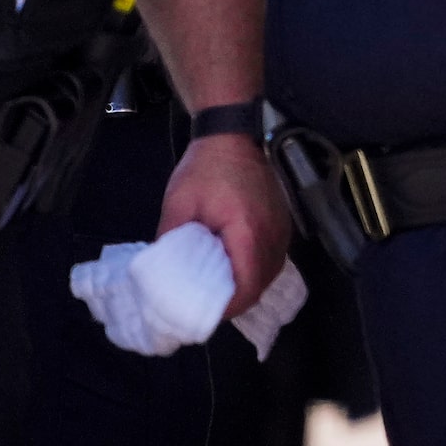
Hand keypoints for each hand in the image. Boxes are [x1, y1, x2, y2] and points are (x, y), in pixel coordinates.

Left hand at [160, 131, 292, 317]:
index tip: (204, 312)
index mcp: (247, 232)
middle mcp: (273, 234)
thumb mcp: (178, 205)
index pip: (246, 288)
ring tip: (220, 288)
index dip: (227, 308)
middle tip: (208, 303)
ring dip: (248, 285)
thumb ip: (170, 241)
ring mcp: (283, 228)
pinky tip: (236, 267)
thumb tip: (160, 275)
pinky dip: (257, 269)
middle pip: (261, 286)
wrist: (233, 133)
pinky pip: (274, 257)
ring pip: (270, 274)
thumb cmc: (205, 168)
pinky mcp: (284, 221)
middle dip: (236, 301)